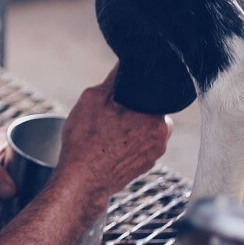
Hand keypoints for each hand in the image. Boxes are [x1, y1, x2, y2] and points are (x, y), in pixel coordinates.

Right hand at [55, 64, 172, 201]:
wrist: (81, 181)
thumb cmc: (86, 141)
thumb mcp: (94, 98)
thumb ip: (114, 78)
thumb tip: (126, 63)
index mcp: (155, 117)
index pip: (152, 92)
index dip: (133, 90)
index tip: (116, 95)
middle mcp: (162, 136)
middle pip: (147, 110)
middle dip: (130, 108)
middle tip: (107, 113)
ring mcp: (154, 155)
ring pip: (142, 129)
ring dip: (127, 127)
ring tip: (104, 132)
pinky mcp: (144, 167)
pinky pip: (137, 146)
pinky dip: (124, 144)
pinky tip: (106, 146)